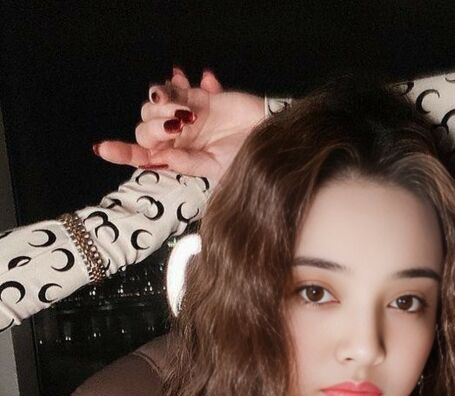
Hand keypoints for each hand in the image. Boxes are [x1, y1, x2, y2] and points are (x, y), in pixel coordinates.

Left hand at [94, 68, 264, 182]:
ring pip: (153, 106)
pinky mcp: (197, 97)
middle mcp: (177, 140)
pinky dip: (176, 85)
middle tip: (180, 126)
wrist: (269, 135)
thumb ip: (189, 164)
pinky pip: (173, 86)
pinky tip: (197, 83)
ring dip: (166, 104)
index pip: (142, 156)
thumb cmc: (247, 159)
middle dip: (155, 126)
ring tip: (191, 110)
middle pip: (144, 129)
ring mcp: (185, 117)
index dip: (120, 152)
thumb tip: (164, 158)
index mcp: (178, 160)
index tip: (102, 148)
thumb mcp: (217, 169)